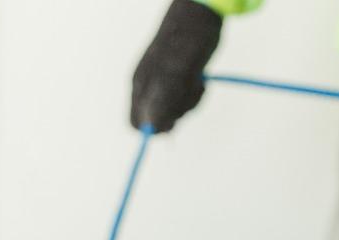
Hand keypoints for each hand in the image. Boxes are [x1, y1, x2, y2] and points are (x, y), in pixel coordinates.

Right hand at [130, 0, 221, 132]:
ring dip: (188, 103)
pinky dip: (193, 95)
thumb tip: (152, 128)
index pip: (137, 123)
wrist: (200, 12)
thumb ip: (162, 103)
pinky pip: (182, 98)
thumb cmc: (188, 41)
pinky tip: (199, 81)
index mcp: (140, 85)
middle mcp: (147, 85)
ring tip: (197, 83)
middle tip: (190, 94)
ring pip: (173, 110)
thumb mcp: (176, 76)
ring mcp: (161, 80)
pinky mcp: (176, 76)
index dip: (155, 128)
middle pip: (157, 120)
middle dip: (176, 114)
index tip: (174, 121)